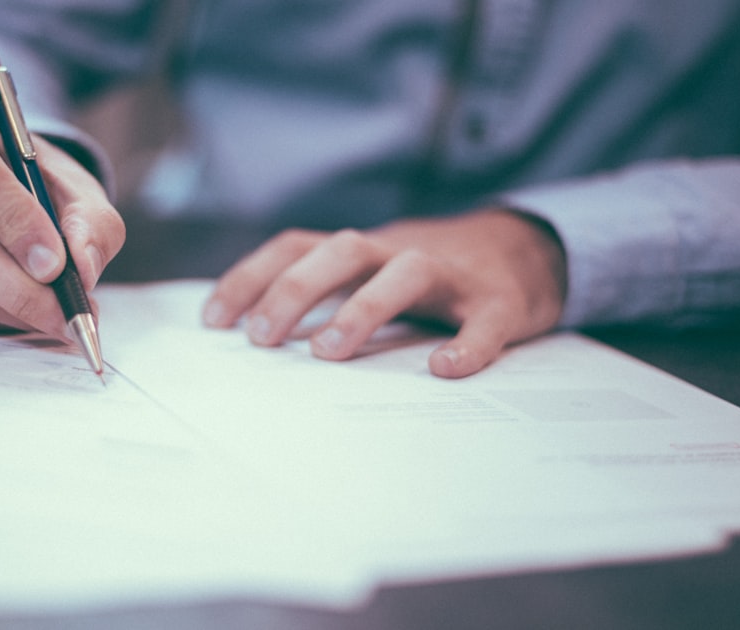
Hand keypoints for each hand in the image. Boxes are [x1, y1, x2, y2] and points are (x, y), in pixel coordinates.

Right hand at [0, 104, 124, 335]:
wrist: (2, 199)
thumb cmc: (38, 188)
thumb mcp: (78, 192)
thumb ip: (91, 224)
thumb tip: (82, 268)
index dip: (15, 223)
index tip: (55, 265)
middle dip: (19, 288)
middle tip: (66, 315)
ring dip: (9, 310)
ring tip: (55, 316)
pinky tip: (17, 312)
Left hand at [201, 208, 566, 377]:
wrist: (526, 250)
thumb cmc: (428, 276)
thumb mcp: (370, 274)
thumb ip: (324, 295)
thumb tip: (254, 339)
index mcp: (362, 250)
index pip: (296, 247)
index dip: (251, 277)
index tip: (213, 321)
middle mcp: (399, 252)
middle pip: (342, 251)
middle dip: (295, 290)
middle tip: (261, 339)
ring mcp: (452, 275)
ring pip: (406, 273)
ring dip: (363, 308)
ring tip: (328, 353)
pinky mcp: (500, 302)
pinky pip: (484, 320)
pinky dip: (467, 344)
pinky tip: (444, 369)